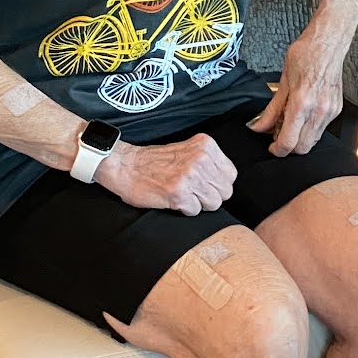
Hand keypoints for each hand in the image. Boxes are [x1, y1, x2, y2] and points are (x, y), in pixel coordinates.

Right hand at [98, 132, 236, 213]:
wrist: (126, 166)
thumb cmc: (155, 161)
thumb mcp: (188, 150)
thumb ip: (208, 161)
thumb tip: (225, 180)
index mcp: (206, 146)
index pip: (231, 174)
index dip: (218, 184)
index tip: (206, 184)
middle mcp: (201, 159)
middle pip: (225, 191)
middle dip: (211, 196)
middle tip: (194, 192)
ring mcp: (190, 176)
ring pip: (213, 203)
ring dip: (198, 204)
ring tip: (184, 195)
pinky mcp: (178, 193)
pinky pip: (195, 211)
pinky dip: (185, 209)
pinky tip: (173, 199)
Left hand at [248, 28, 345, 155]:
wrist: (327, 43)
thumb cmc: (305, 55)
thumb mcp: (282, 82)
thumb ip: (272, 110)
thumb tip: (259, 127)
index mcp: (302, 103)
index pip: (289, 142)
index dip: (277, 150)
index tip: (272, 147)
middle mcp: (318, 110)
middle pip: (303, 148)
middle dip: (289, 147)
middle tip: (279, 135)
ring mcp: (330, 111)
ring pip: (314, 141)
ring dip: (301, 139)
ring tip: (291, 123)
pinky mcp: (337, 109)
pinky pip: (322, 129)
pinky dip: (311, 129)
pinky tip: (304, 116)